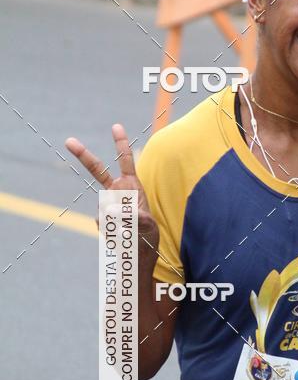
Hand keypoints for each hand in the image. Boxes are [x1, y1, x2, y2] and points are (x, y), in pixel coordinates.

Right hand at [65, 124, 158, 263]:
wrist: (137, 253)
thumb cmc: (147, 235)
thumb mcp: (147, 225)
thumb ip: (134, 216)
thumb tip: (110, 210)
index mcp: (130, 186)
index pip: (125, 161)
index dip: (121, 144)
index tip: (116, 126)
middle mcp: (116, 192)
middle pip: (96, 170)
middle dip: (83, 155)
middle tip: (68, 141)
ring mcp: (106, 205)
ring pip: (104, 207)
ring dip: (118, 220)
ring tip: (130, 230)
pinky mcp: (100, 219)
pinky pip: (101, 222)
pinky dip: (111, 231)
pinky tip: (120, 235)